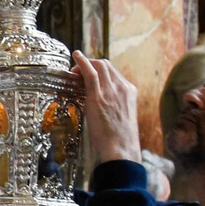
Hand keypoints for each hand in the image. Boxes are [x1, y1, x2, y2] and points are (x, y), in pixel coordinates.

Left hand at [72, 50, 140, 164]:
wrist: (121, 149)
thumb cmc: (119, 139)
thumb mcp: (121, 117)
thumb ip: (114, 106)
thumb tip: (102, 106)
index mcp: (130, 92)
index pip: (114, 73)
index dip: (100, 70)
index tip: (89, 75)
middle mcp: (122, 87)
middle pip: (106, 65)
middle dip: (92, 64)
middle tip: (78, 72)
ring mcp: (111, 90)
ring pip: (99, 66)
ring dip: (85, 64)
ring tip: (74, 69)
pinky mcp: (98, 96)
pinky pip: (90, 72)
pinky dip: (82, 61)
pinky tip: (75, 56)